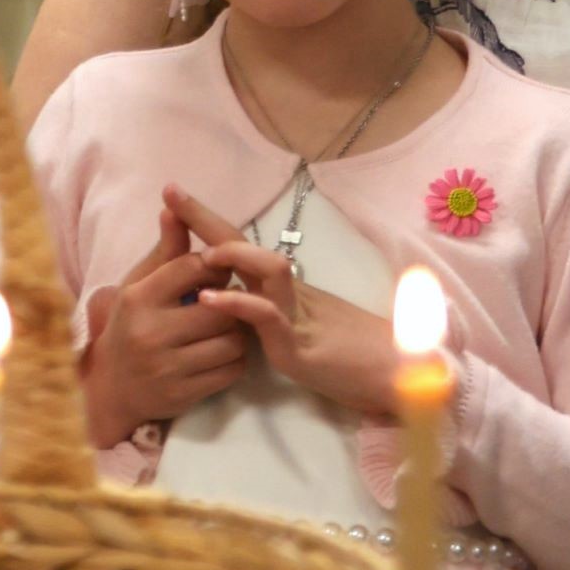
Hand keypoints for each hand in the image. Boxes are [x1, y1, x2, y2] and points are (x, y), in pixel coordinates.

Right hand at [80, 196, 254, 442]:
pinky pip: (232, 370)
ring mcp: (167, 368)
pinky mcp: (185, 395)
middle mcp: (150, 333)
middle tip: (229, 300)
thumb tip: (174, 209)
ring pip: (232, 341)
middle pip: (219, 307)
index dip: (213, 265)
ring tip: (227, 326)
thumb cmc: (130, 325)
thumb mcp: (139, 286)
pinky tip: (223, 351)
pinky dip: (236, 360)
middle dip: (231, 301)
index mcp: (138, 299)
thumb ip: (165, 252)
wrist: (112, 388)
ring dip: (237, 332)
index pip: (192, 266)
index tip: (216, 271)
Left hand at [179, 194, 408, 420]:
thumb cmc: (353, 357)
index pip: (242, 247)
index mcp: (285, 290)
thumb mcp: (301, 331)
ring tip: (199, 253)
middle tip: (170, 192)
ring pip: (267, 269)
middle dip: (206, 218)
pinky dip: (240, 304)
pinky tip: (212, 300)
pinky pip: (269, 317)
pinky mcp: (299, 347)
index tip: (174, 199)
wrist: (399, 377)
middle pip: (246, 245)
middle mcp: (289, 294)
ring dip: (232, 255)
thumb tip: (236, 303)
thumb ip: (272, 314)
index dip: (209, 224)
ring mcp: (296, 317)